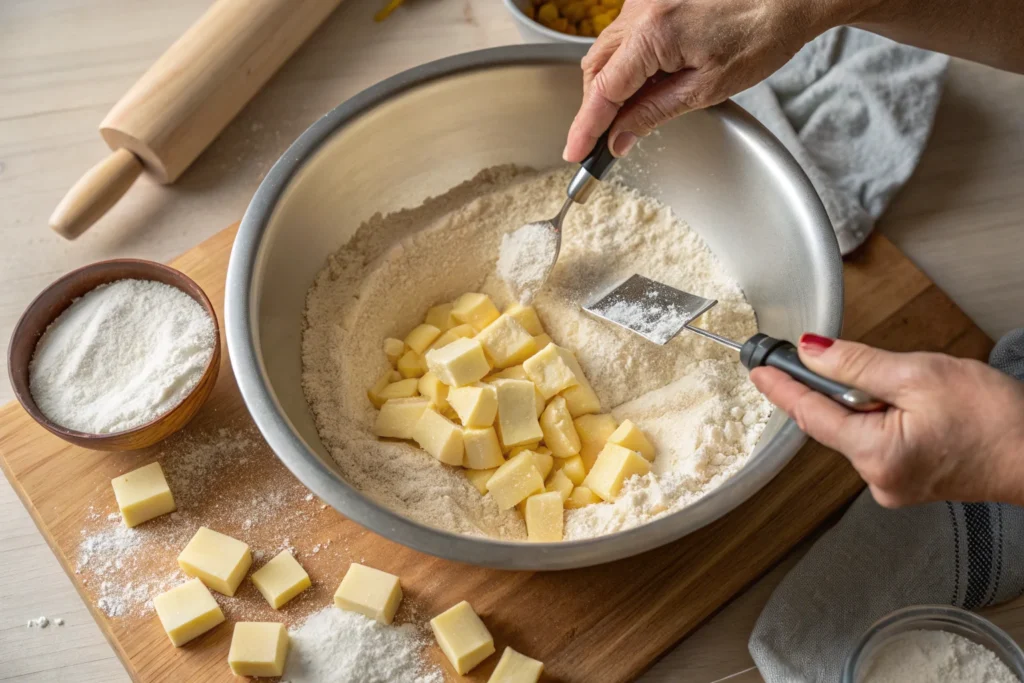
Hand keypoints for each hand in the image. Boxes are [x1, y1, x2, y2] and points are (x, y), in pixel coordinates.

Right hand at [563, 0, 837, 161]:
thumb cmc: (762, 33)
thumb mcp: (707, 88)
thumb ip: (654, 113)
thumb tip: (619, 138)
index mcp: (652, 33)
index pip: (604, 89)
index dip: (586, 126)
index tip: (574, 152)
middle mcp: (639, 8)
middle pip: (596, 67)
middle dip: (595, 107)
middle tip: (600, 142)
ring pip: (607, 50)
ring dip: (611, 85)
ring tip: (628, 115)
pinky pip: (624, 35)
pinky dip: (626, 63)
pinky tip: (645, 82)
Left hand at [750, 334, 1023, 507]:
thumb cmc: (994, 418)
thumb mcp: (918, 375)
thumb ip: (855, 365)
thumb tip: (811, 352)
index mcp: (875, 454)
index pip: (809, 416)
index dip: (781, 389)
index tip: (758, 371)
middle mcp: (876, 478)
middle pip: (832, 423)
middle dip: (838, 391)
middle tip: (858, 367)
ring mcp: (891, 484)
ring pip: (856, 431)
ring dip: (867, 404)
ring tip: (912, 392)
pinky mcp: (907, 482)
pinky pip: (877, 442)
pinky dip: (882, 419)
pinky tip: (915, 410)